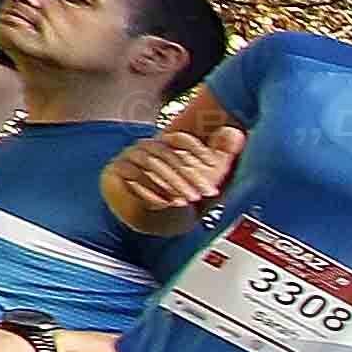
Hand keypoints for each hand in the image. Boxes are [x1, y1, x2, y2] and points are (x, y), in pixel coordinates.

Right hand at [113, 103, 241, 223]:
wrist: (154, 220)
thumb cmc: (184, 196)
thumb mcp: (208, 179)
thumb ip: (222, 156)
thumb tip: (236, 132)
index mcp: (168, 144)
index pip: (181, 139)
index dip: (197, 150)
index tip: (213, 166)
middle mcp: (147, 146)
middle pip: (169, 154)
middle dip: (190, 175)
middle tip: (206, 193)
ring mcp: (129, 157)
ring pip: (152, 163)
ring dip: (173, 183)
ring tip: (188, 200)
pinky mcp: (116, 171)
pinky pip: (133, 174)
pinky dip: (152, 187)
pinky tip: (165, 202)